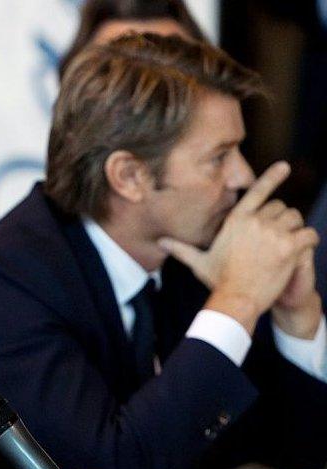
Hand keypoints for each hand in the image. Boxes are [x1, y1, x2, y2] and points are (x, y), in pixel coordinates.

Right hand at [159, 162, 318, 333]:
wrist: (236, 299)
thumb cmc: (218, 281)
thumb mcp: (198, 262)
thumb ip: (181, 248)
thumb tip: (160, 242)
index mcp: (236, 220)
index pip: (257, 192)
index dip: (272, 176)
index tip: (285, 166)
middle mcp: (255, 221)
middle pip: (281, 207)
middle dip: (282, 220)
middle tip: (278, 238)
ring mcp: (273, 232)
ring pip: (296, 218)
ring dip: (296, 230)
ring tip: (289, 246)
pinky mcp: (289, 246)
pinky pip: (309, 234)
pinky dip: (309, 241)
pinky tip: (302, 250)